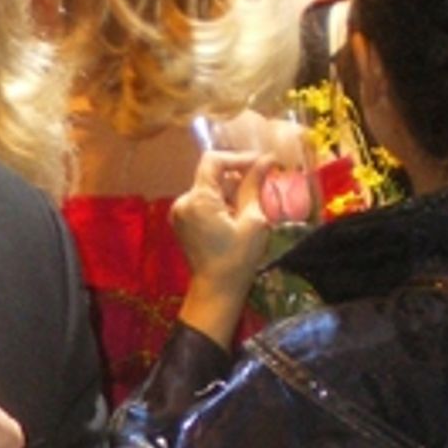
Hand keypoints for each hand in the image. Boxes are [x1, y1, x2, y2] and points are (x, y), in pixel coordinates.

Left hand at [171, 149, 271, 346]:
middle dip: (238, 175)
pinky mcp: (183, 222)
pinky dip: (221, 201)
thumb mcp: (253, 220)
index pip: (213, 160)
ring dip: (231, 190)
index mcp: (198, 199)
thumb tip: (267, 159)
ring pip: (209, 188)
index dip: (238, 157)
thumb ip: (254, 186)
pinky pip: (203, 202)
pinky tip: (239, 214)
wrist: (216, 290)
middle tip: (263, 183)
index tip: (261, 164)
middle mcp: (183, 201)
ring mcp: (180, 212)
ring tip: (254, 202)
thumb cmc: (238, 258)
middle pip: (211, 174)